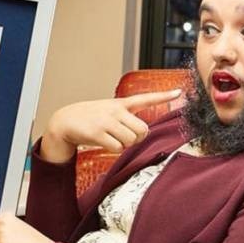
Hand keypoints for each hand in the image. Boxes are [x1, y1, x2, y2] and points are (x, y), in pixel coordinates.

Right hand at [40, 89, 181, 162]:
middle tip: (126, 138)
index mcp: (120, 104)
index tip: (178, 92)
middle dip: (137, 138)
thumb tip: (141, 134)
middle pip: (142, 130)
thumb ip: (125, 117)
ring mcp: (107, 121)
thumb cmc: (89, 118)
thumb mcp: (108, 110)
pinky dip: (114, 149)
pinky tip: (105, 143)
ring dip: (124, 145)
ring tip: (112, 139)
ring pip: (131, 140)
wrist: (65, 121)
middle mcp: (116, 111)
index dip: (163, 96)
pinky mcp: (98, 132)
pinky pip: (117, 147)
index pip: (145, 98)